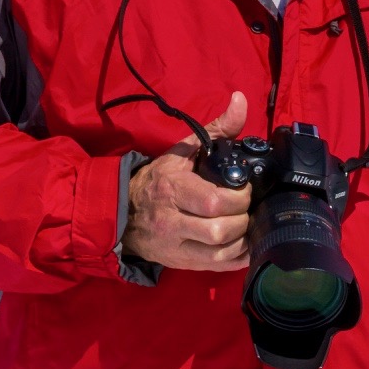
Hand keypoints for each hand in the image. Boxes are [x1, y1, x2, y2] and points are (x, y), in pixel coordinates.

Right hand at [121, 91, 252, 270]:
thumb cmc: (158, 179)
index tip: (244, 190)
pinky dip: (238, 258)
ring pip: (219, 253)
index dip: (238, 198)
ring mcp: (175, 246)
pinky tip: (243, 244)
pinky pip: (217, 267)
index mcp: (173, 189)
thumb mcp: (183, 150)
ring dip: (242, 240)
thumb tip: (241, 100)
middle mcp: (172, 221)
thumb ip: (216, 129)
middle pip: (220, 231)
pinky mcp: (181, 263)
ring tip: (245, 225)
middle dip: (242, 220)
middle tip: (245, 209)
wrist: (122, 213)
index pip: (213, 202)